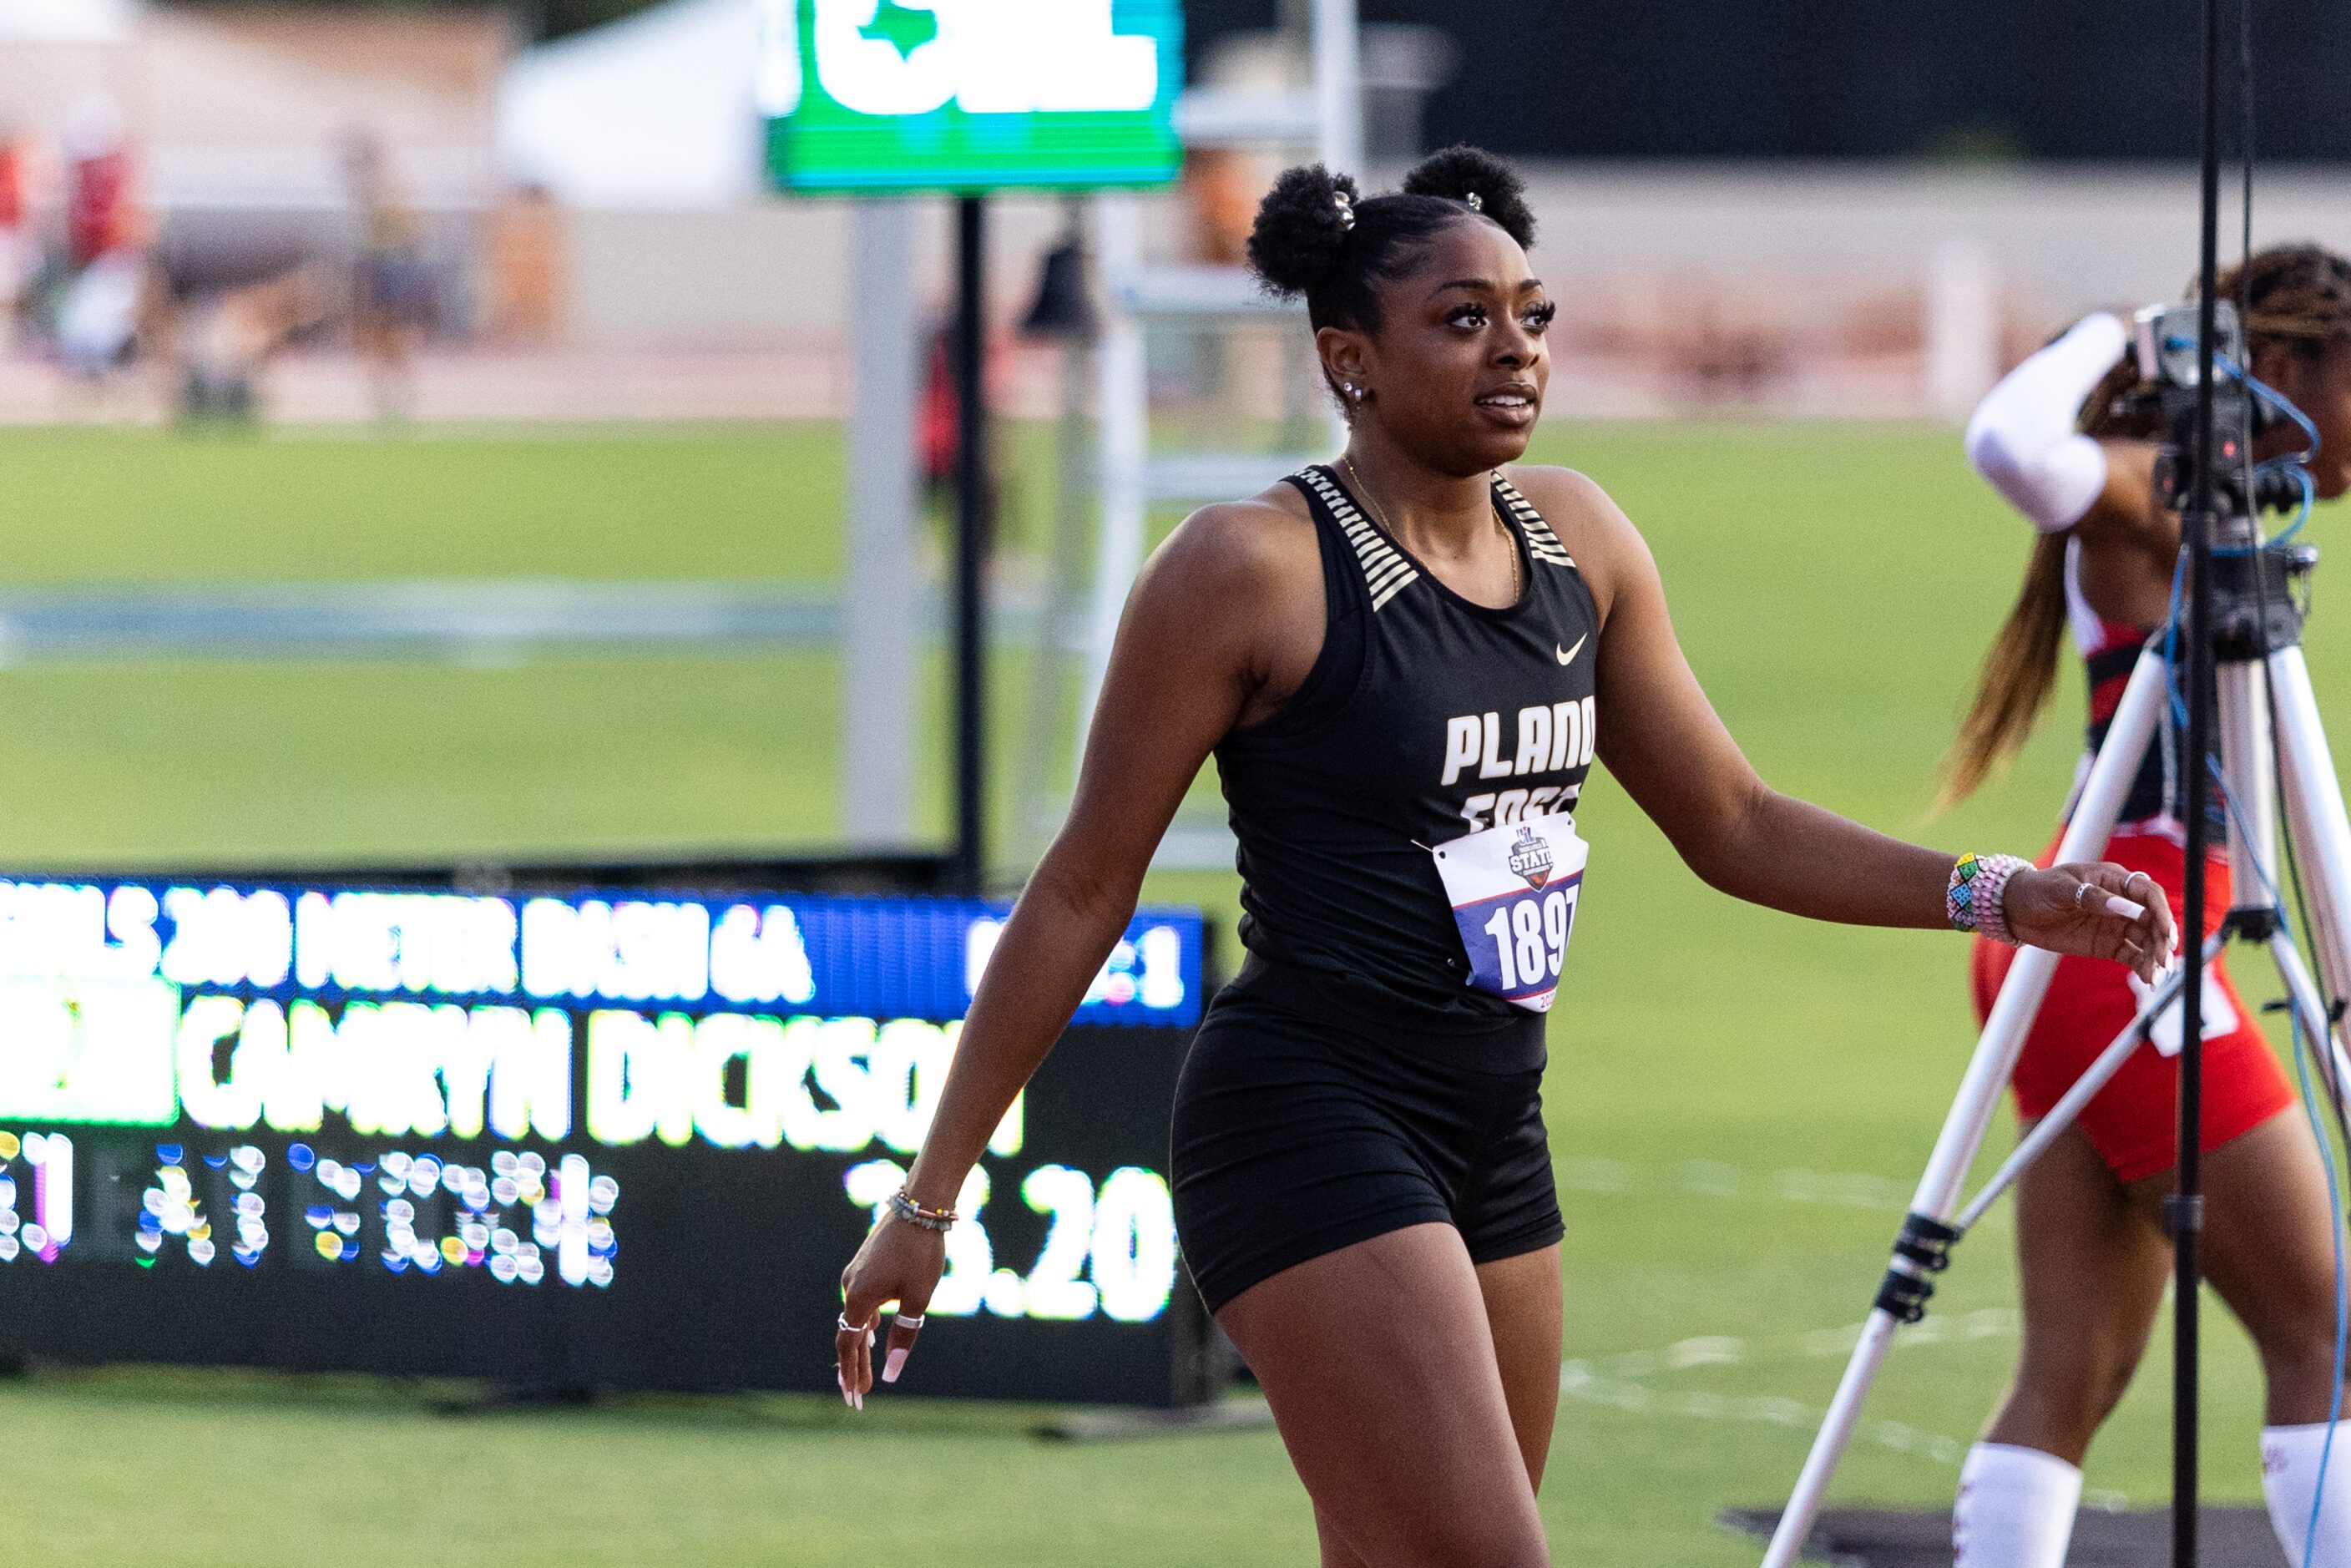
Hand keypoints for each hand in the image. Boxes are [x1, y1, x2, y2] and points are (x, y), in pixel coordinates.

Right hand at [834, 1214, 943, 1408]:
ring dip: (860, 1347)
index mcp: (860, 1297)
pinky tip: (872, 1335)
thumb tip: (891, 1375)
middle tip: (857, 1397)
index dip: (851, 1374)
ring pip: (855, 1318)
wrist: (919, 1205)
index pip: (850, 1345)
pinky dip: (865, 1325)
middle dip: (854, 1368)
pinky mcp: (864, 1265)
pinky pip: (861, 1303)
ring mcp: (855, 1274)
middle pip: (849, 1335)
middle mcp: (851, 1286)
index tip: (854, 1398)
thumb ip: (904, 1337)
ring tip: (862, 1375)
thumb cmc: (922, 1253)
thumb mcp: (918, 1298)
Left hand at [2003, 861, 2176, 983]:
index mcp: (2113, 880)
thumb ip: (2092, 897)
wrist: (2014, 910)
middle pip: (2153, 919)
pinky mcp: (2108, 944)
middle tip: (2165, 960)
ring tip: (2157, 977)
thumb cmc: (2037, 890)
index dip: (2161, 911)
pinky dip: (2143, 967)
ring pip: (2146, 940)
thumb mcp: (2061, 889)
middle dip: (2162, 939)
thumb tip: (2123, 907)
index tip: (2166, 932)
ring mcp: (2116, 924)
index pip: (2148, 893)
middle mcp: (2121, 903)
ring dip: (2156, 957)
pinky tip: (2149, 980)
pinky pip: (2132, 956)